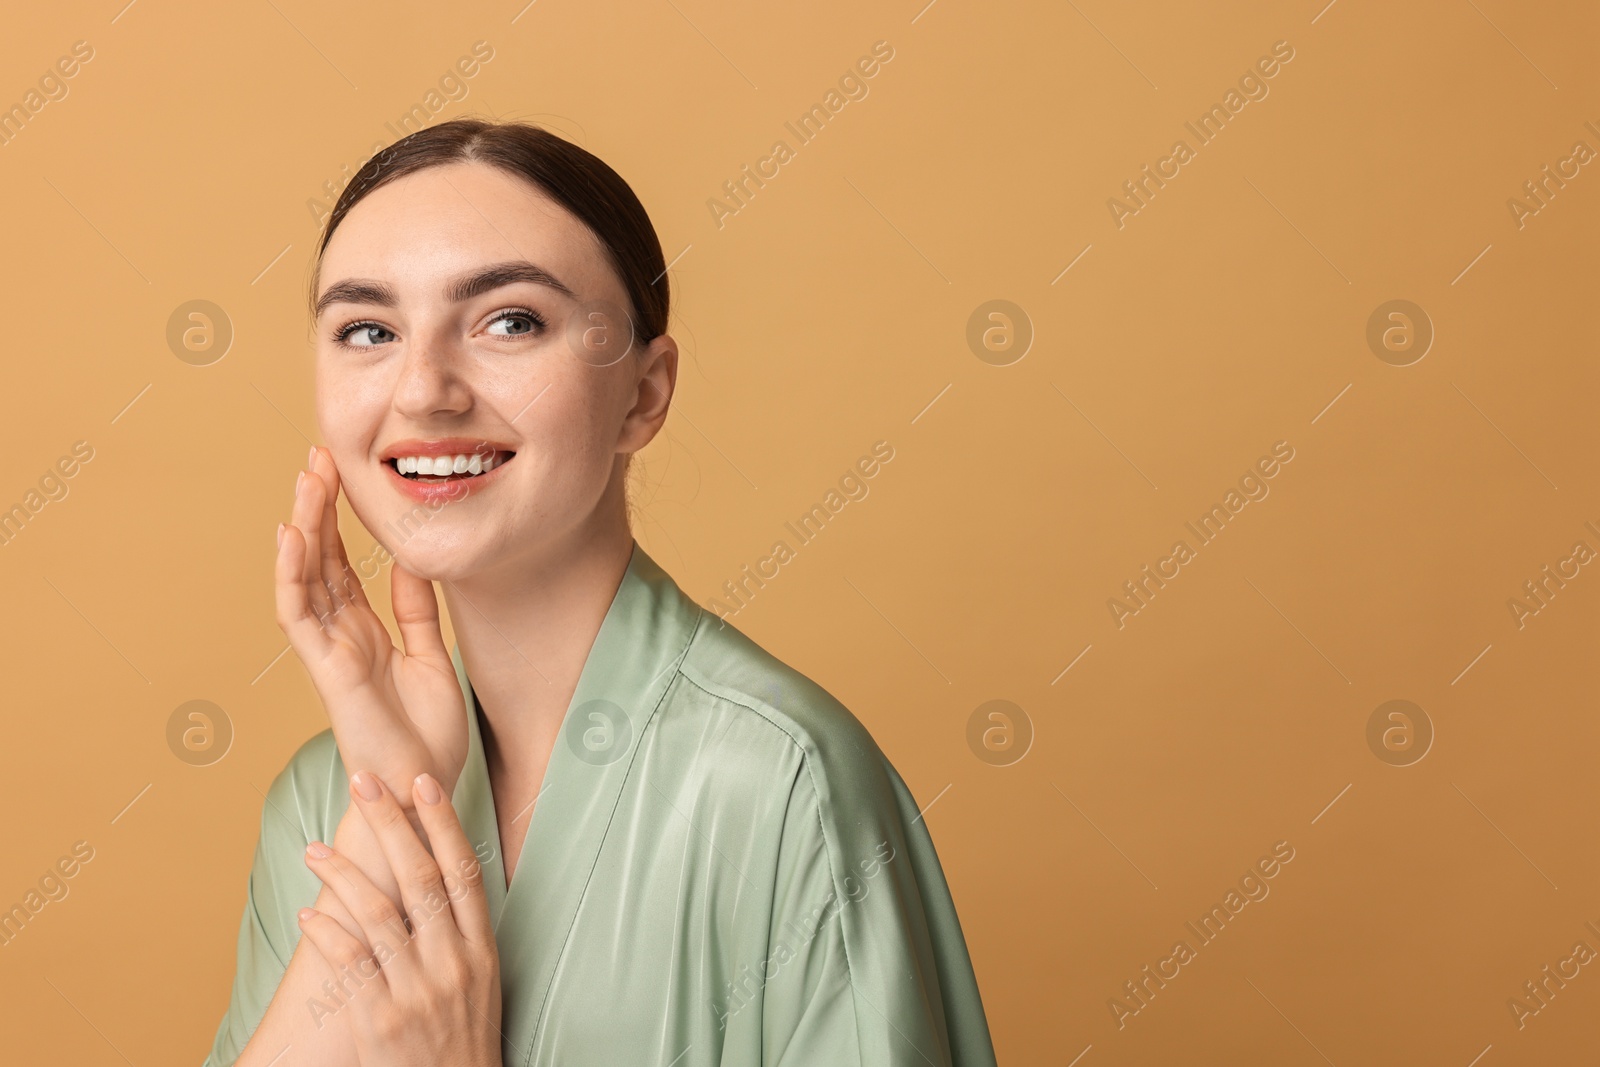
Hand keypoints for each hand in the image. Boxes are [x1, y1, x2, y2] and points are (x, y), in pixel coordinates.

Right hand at [275, 447, 468, 802]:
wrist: (424, 789)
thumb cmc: (427, 736)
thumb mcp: (432, 656)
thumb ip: (418, 612)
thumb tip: (415, 562)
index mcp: (366, 631)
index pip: (344, 564)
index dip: (340, 520)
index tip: (342, 473)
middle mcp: (342, 636)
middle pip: (321, 560)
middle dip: (318, 508)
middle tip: (318, 456)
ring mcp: (330, 650)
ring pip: (305, 577)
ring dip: (303, 527)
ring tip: (306, 478)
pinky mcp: (327, 669)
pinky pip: (300, 615)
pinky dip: (292, 574)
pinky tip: (292, 535)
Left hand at [298, 771, 502, 1066]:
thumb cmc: (465, 1042)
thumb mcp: (482, 985)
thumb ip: (460, 937)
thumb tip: (434, 884)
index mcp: (482, 952)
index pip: (464, 871)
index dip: (442, 824)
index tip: (423, 782)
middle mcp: (453, 965)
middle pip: (420, 878)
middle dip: (391, 823)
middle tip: (365, 783)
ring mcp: (417, 992)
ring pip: (377, 914)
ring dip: (343, 874)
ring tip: (314, 850)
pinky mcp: (380, 1021)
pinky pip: (348, 965)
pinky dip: (327, 934)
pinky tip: (307, 915)